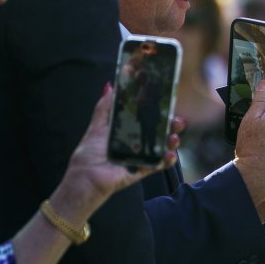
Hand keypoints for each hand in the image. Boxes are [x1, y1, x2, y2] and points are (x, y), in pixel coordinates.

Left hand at [53, 85, 179, 219]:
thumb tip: (109, 85)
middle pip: (159, 132)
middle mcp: (137, 143)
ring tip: (175, 138)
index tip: (168, 104)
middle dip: (171, 126)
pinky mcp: (142, 170)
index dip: (158, 112)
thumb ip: (104, 107)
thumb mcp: (97, 126)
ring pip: (162, 148)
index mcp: (127, 131)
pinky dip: (166, 160)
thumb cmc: (89, 153)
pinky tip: (170, 154)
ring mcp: (141, 157)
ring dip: (172, 142)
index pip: (147, 119)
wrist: (85, 178)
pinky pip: (158, 165)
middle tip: (178, 121)